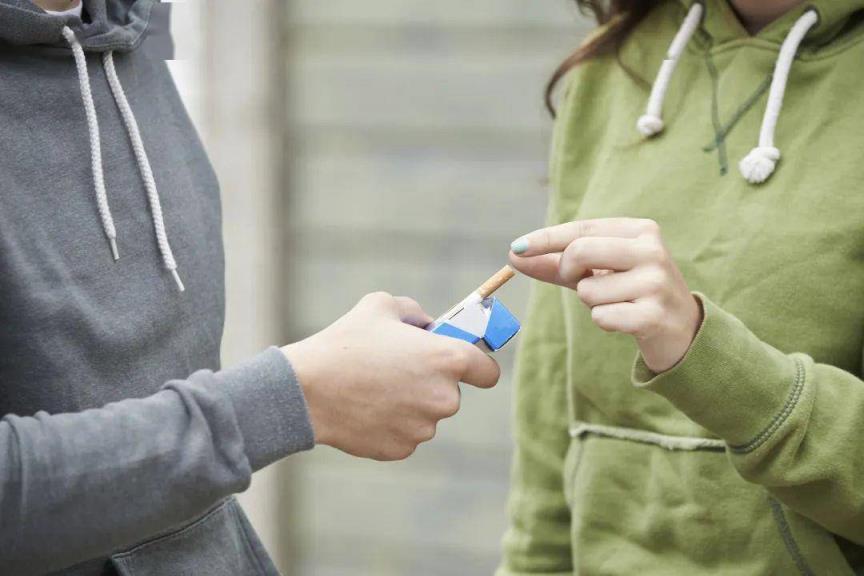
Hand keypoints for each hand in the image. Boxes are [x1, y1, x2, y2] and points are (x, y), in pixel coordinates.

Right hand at [282, 292, 499, 460]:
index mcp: (448, 359)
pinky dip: (391, 423)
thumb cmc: (346, 342)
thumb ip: (415, 312)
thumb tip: (426, 326)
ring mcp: (423, 428)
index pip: (488, 372)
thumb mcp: (381, 305)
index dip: (477, 366)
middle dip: (431, 382)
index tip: (463, 364)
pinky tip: (366, 408)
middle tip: (397, 368)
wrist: (307, 389)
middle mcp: (444, 398)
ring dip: (410, 404)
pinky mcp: (401, 449)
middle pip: (451, 393)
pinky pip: (405, 434)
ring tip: (374, 387)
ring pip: (426, 415)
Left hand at [509, 218, 701, 372]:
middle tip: (582, 282)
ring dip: (592, 304)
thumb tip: (513, 256)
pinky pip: (601, 317)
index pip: (581, 228)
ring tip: (618, 304)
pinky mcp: (654, 315)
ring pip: (587, 291)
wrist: (682, 329)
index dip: (545, 239)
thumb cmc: (631, 293)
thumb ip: (555, 264)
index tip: (516, 248)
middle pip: (579, 252)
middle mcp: (651, 250)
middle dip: (568, 272)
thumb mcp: (595, 272)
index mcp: (639, 230)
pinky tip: (627, 321)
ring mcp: (655, 282)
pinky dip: (605, 322)